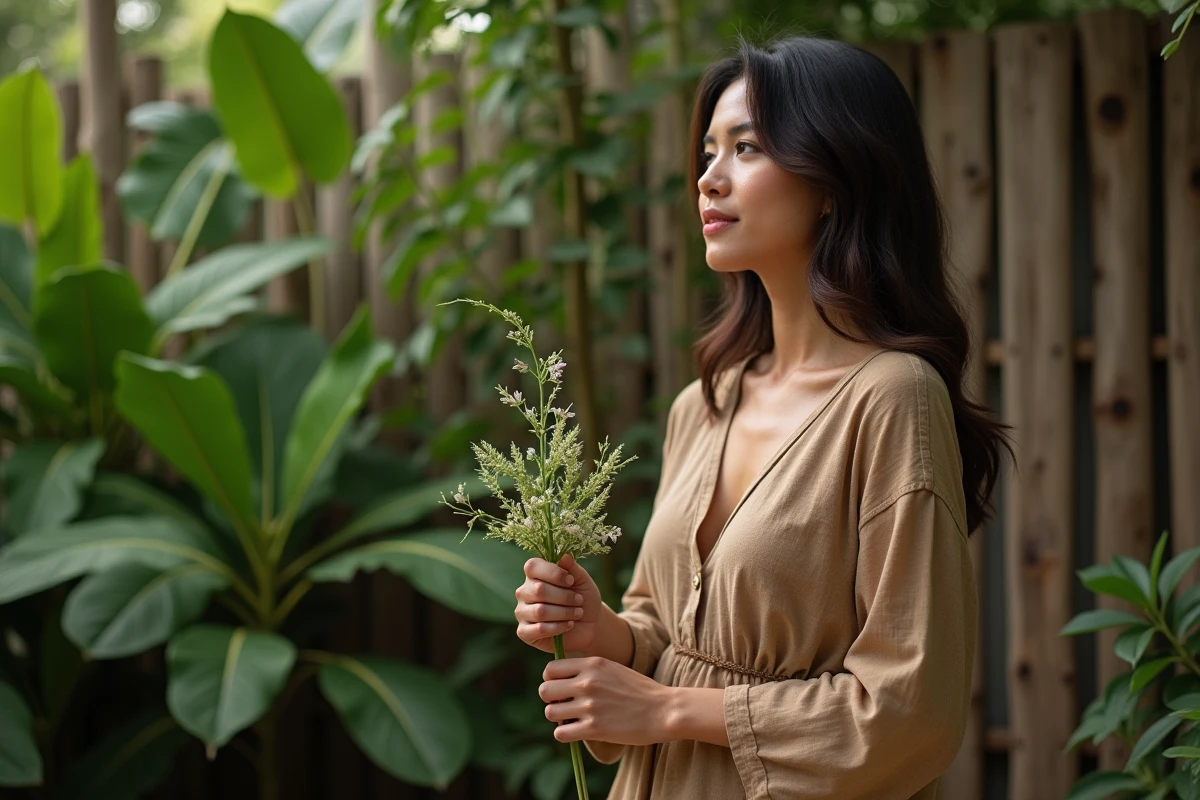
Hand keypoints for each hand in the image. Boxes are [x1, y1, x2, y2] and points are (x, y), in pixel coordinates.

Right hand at [515, 553, 602, 653]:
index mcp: (534, 575)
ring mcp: (522, 612)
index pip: (532, 567)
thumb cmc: (583, 598)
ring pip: (540, 611)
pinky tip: (569, 625)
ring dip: (564, 613)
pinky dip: (558, 627)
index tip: (571, 581)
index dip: (554, 573)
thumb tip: (564, 556)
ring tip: (577, 613)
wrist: (589, 624)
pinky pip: (538, 629)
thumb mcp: (582, 580)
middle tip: (579, 601)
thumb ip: (572, 568)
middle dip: (564, 596)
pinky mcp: (524, 632)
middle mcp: (524, 592)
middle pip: (539, 590)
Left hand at [540, 656, 672, 745]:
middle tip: (565, 705)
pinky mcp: (594, 729)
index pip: (550, 669)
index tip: (562, 689)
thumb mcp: (612, 668)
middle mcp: (587, 682)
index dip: (552, 680)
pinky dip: (565, 733)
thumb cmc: (639, 690)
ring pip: (550, 713)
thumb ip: (588, 671)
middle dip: (551, 700)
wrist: (664, 710)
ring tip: (573, 719)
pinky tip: (577, 731)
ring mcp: (590, 706)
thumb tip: (560, 680)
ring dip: (558, 718)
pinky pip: (560, 732)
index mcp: (592, 664)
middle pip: (544, 690)